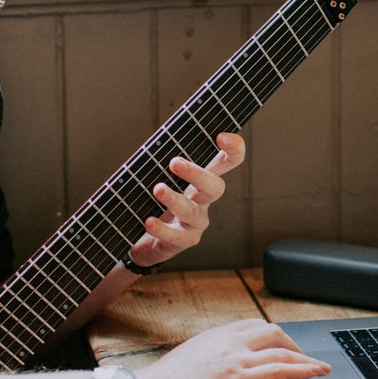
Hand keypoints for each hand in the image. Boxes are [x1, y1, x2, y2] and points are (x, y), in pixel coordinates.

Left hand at [128, 132, 245, 267]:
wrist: (144, 240)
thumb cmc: (152, 201)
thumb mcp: (157, 177)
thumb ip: (160, 160)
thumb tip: (154, 142)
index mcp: (201, 179)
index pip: (227, 161)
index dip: (233, 149)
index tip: (221, 136)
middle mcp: (203, 200)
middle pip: (215, 186)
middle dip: (197, 174)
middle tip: (175, 162)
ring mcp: (195, 223)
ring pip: (193, 212)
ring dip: (175, 199)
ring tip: (158, 189)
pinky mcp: (182, 241)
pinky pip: (175, 236)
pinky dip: (161, 228)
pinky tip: (149, 220)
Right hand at [132, 318, 329, 378]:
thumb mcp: (188, 359)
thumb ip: (208, 357)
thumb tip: (219, 365)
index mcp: (215, 336)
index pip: (253, 326)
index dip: (273, 335)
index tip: (282, 344)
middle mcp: (228, 341)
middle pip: (272, 331)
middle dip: (292, 343)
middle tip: (302, 357)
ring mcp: (234, 358)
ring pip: (281, 348)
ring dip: (304, 357)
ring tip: (318, 367)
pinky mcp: (238, 378)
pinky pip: (279, 369)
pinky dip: (302, 369)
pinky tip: (314, 373)